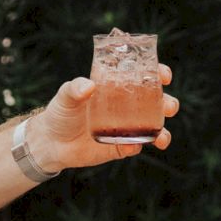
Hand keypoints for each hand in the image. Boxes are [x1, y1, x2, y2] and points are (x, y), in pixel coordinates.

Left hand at [30, 66, 178, 170]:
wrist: (52, 143)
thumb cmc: (61, 112)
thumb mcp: (66, 96)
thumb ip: (75, 89)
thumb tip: (88, 86)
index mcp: (117, 87)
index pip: (143, 76)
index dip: (158, 73)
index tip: (164, 75)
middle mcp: (127, 106)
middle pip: (156, 102)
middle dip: (168, 103)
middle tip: (169, 106)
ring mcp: (126, 127)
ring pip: (153, 127)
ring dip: (162, 131)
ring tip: (163, 137)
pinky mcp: (120, 147)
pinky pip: (135, 146)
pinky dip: (138, 146)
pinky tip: (133, 146)